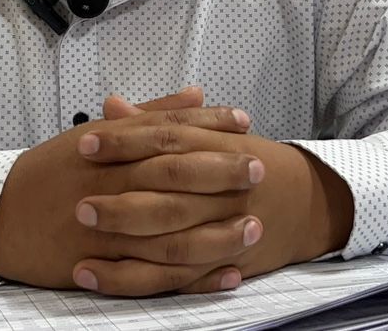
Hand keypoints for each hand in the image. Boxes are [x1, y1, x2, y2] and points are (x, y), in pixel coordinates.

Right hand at [0, 104, 262, 293]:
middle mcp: (110, 184)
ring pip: (170, 231)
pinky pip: (155, 275)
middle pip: (173, 175)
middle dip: (220, 173)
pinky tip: (225, 274)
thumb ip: (148, 116)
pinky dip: (193, 278)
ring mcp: (107, 227)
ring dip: (216, 232)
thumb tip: (196, 95)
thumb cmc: (50, 172)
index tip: (243, 122)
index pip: (165, 131)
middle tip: (259, 169)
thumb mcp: (93, 135)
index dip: (207, 126)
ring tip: (254, 227)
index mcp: (108, 148)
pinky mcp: (103, 265)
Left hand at [76, 111, 353, 291]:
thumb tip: (111, 106)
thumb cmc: (248, 163)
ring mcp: (223, 231)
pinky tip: (95, 276)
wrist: (307, 203)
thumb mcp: (211, 135)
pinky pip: (172, 279)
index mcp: (217, 149)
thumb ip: (158, 121)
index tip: (84, 143)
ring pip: (170, 242)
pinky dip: (132, 280)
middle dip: (121, 200)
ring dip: (123, 244)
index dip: (125, 142)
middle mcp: (222, 191)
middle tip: (79, 203)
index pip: (166, 140)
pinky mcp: (219, 266)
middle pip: (168, 193)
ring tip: (81, 244)